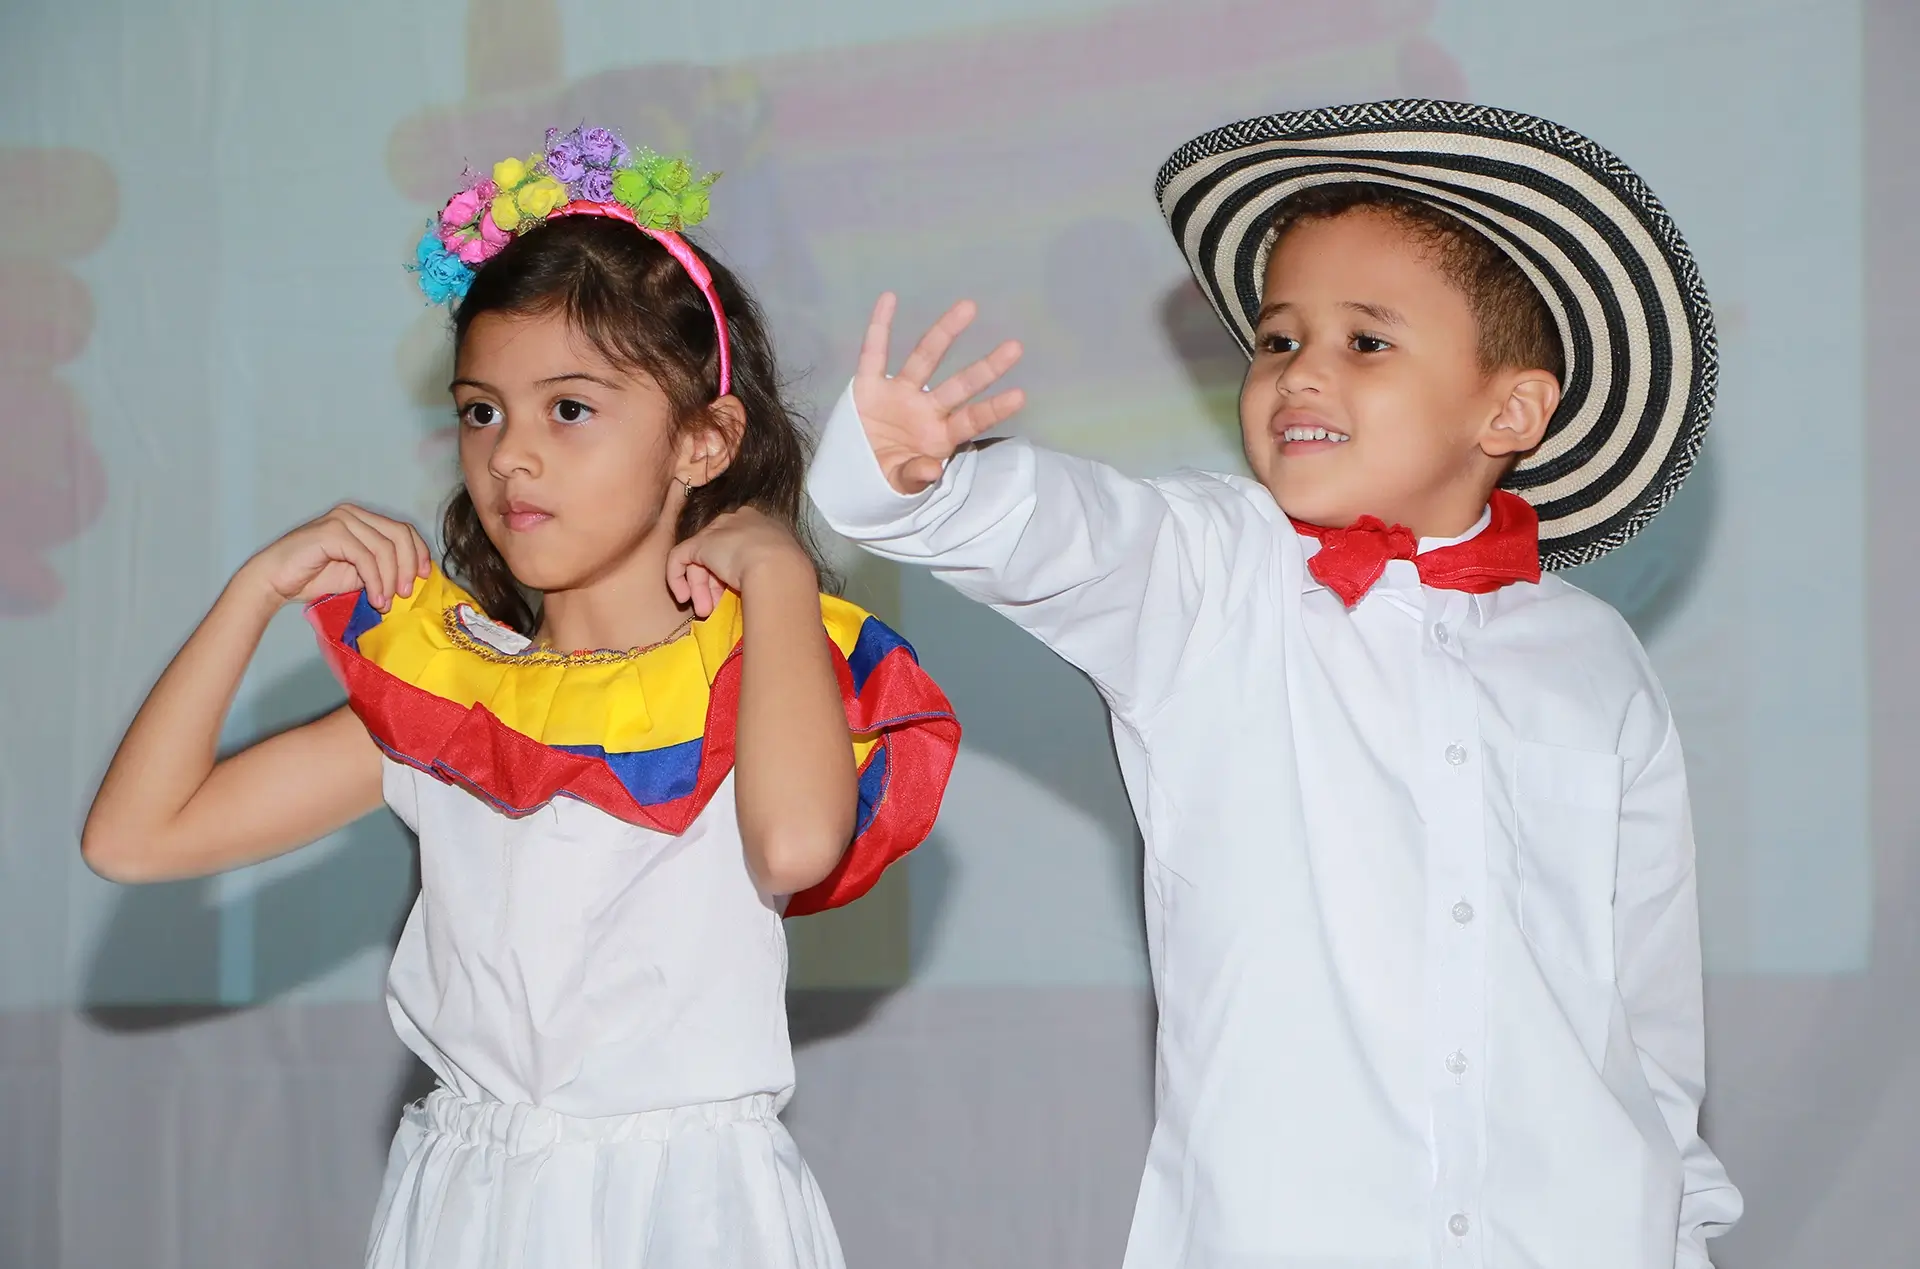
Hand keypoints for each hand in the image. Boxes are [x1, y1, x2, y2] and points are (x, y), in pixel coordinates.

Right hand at [241, 505, 431, 611]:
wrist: (274, 581)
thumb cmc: (313, 577)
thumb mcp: (358, 573)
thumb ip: (382, 568)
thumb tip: (414, 578)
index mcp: (362, 519)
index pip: (403, 530)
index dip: (419, 553)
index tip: (424, 577)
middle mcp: (353, 514)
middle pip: (399, 535)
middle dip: (408, 567)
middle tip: (407, 594)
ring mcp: (342, 520)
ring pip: (385, 548)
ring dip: (390, 580)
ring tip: (385, 603)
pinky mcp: (332, 532)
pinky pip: (366, 558)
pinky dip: (376, 581)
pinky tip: (375, 599)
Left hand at [667, 507, 813, 618]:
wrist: (779, 569)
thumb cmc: (787, 571)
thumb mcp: (782, 567)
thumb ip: (767, 571)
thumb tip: (758, 588)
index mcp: (763, 525)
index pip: (740, 547)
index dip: (732, 574)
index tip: (732, 596)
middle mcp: (739, 522)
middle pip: (719, 554)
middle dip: (713, 585)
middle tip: (714, 609)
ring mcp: (718, 531)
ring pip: (701, 560)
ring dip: (700, 589)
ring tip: (705, 611)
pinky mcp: (699, 543)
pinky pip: (679, 558)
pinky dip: (677, 578)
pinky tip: (683, 597)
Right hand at [854, 293, 1025, 493]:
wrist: (852, 474)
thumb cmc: (886, 479)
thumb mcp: (899, 484)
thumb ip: (915, 476)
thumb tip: (932, 471)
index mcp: (939, 436)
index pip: (972, 420)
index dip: (994, 409)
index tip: (1020, 395)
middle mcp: (926, 409)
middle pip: (960, 385)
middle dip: (986, 368)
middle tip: (1015, 347)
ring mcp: (899, 394)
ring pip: (925, 359)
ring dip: (944, 333)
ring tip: (968, 307)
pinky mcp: (869, 386)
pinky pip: (873, 353)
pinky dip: (879, 326)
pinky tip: (889, 299)